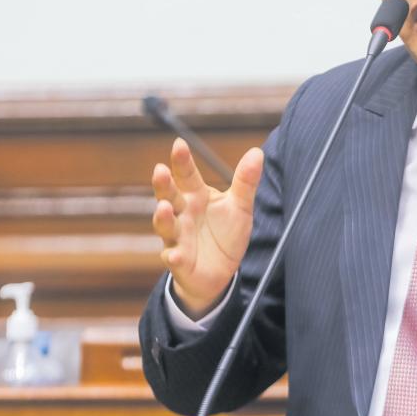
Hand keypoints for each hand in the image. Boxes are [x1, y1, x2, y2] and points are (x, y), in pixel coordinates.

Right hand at [152, 138, 263, 317]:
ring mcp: (178, 237)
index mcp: (196, 196)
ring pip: (166, 225)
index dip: (182, 161)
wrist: (220, 272)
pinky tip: (175, 254)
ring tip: (164, 208)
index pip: (187, 175)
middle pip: (169, 196)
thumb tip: (257, 151)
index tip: (179, 143)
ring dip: (163, 217)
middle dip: (163, 184)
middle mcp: (182, 214)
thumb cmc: (225, 233)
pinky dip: (173, 256)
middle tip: (159, 170)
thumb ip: (245, 181)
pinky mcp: (179, 260)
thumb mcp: (240, 207)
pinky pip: (174, 257)